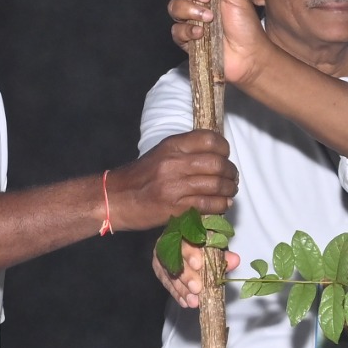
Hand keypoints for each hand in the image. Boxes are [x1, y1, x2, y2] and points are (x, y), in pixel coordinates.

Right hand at [109, 129, 237, 231]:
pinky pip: (208, 204)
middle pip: (217, 163)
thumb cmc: (140, 177)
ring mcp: (175, 186)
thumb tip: (217, 156)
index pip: (210, 140)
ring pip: (216, 185)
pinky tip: (223, 204)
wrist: (115, 198)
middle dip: (230, 172)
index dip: (224, 148)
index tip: (225, 156)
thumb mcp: (160, 154)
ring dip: (229, 189)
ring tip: (230, 191)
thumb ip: (186, 151)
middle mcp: (174, 163)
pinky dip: (221, 205)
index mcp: (171, 146)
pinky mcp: (175, 208)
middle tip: (232, 178)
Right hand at [153, 240, 240, 309]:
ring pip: (171, 274)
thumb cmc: (206, 245)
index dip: (191, 253)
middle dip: (187, 275)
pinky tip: (186, 302)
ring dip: (183, 289)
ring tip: (194, 301)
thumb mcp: (215, 248)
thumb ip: (223, 254)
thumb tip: (234, 260)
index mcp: (183, 229)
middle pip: (175, 259)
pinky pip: (168, 283)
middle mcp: (170, 241)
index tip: (198, 265)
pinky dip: (178, 294)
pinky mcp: (160, 270)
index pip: (185, 239)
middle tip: (196, 288)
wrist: (194, 244)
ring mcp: (163, 256)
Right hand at [168, 0, 272, 86]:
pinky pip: (176, 31)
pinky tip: (201, 33)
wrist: (249, 56)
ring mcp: (189, 21)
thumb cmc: (245, 26)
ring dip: (190, 11)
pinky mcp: (186, 40)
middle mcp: (194, 2)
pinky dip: (188, 31)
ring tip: (209, 18)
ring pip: (173, 7)